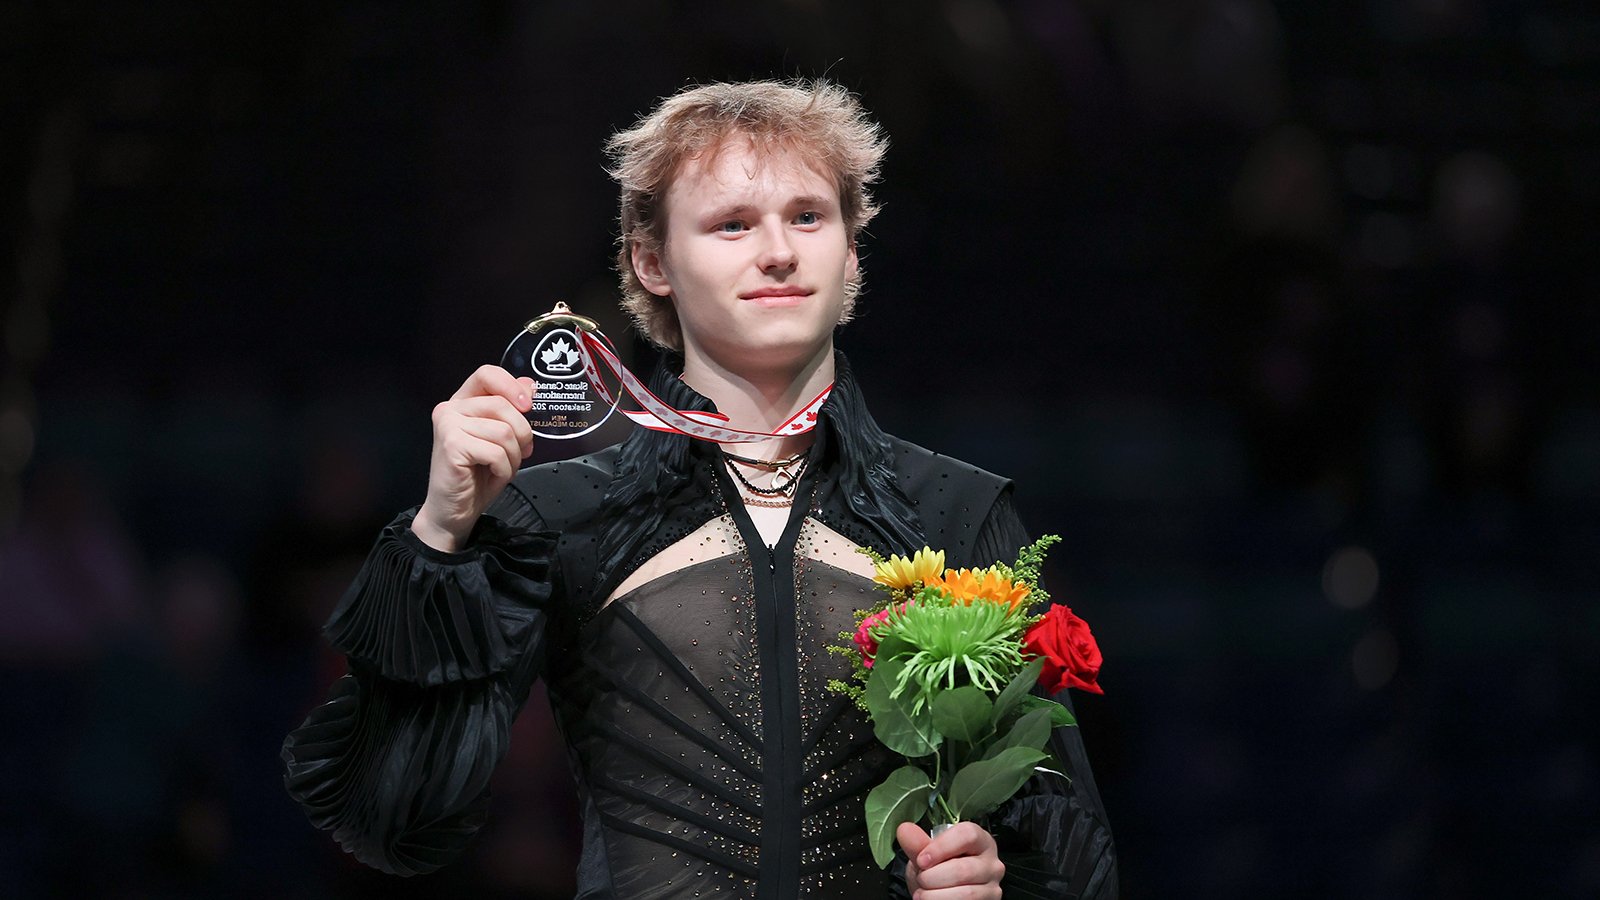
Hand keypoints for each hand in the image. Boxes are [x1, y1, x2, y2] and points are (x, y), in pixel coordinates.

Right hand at [412, 365, 534, 550]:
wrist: (454, 511)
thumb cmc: (477, 476)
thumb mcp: (500, 438)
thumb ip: (510, 410)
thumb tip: (529, 384)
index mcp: (462, 402)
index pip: (486, 373)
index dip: (511, 385)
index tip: (528, 405)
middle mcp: (450, 409)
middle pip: (503, 405)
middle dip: (522, 433)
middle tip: (520, 453)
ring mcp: (448, 426)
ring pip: (504, 431)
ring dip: (513, 456)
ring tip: (502, 467)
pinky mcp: (451, 445)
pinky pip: (496, 452)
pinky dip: (504, 468)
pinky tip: (492, 475)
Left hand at [897, 821, 1004, 898]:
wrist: (942, 894)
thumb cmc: (939, 870)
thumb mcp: (927, 856)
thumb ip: (917, 844)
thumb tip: (905, 829)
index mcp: (980, 840)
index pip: (967, 835)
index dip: (941, 847)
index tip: (922, 860)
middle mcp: (992, 863)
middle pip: (964, 869)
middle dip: (933, 877)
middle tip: (921, 879)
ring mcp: (993, 887)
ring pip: (966, 893)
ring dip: (936, 896)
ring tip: (922, 894)